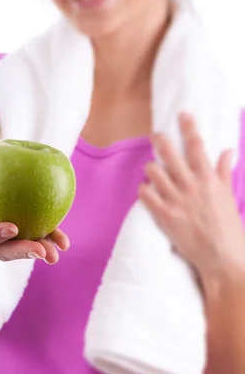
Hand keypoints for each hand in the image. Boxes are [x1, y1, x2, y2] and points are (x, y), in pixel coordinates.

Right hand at [0, 149, 69, 263]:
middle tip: (39, 250)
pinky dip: (52, 239)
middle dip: (21, 253)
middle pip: (2, 251)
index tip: (12, 227)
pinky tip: (64, 243)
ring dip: (40, 252)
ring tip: (55, 254)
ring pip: (23, 249)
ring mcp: (11, 236)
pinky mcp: (29, 229)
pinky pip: (40, 236)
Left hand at [138, 112, 244, 285]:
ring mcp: (177, 201)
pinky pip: (146, 194)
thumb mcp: (229, 196)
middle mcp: (191, 186)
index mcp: (209, 179)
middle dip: (160, 140)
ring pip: (154, 171)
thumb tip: (228, 151)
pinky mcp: (165, 216)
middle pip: (170, 153)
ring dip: (151, 169)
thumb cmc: (229, 228)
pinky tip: (146, 190)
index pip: (197, 145)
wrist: (223, 259)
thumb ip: (224, 172)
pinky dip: (144, 189)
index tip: (183, 114)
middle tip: (156, 135)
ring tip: (153, 170)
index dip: (189, 127)